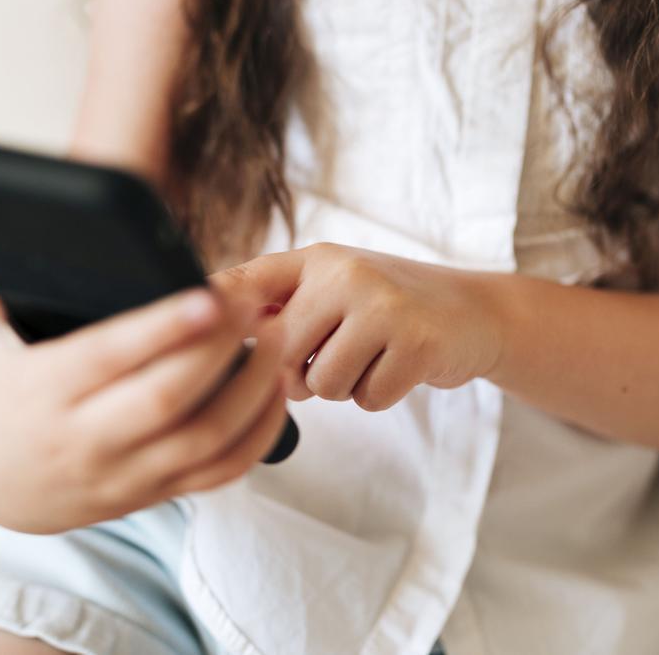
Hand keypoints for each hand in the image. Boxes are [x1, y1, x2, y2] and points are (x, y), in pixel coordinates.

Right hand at [0, 273, 288, 534]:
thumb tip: (31, 216)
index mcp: (43, 392)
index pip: (108, 356)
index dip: (162, 327)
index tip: (208, 295)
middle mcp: (86, 440)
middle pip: (168, 397)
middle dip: (221, 347)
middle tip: (256, 303)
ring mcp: (125, 474)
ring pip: (206, 439)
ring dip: (254, 388)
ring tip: (278, 338)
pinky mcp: (154, 494)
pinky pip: (221, 472)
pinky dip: (260, 434)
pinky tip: (276, 393)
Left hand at [212, 243, 500, 411]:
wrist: (473, 312)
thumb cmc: (389, 307)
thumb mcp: (335, 290)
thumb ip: (281, 309)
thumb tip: (213, 343)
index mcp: (315, 259)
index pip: (247, 283)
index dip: (211, 313)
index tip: (185, 333)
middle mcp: (344, 273)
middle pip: (280, 355)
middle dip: (299, 374)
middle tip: (331, 357)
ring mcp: (382, 305)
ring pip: (323, 383)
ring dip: (343, 387)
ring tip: (370, 357)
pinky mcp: (415, 342)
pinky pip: (367, 398)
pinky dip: (379, 394)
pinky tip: (398, 366)